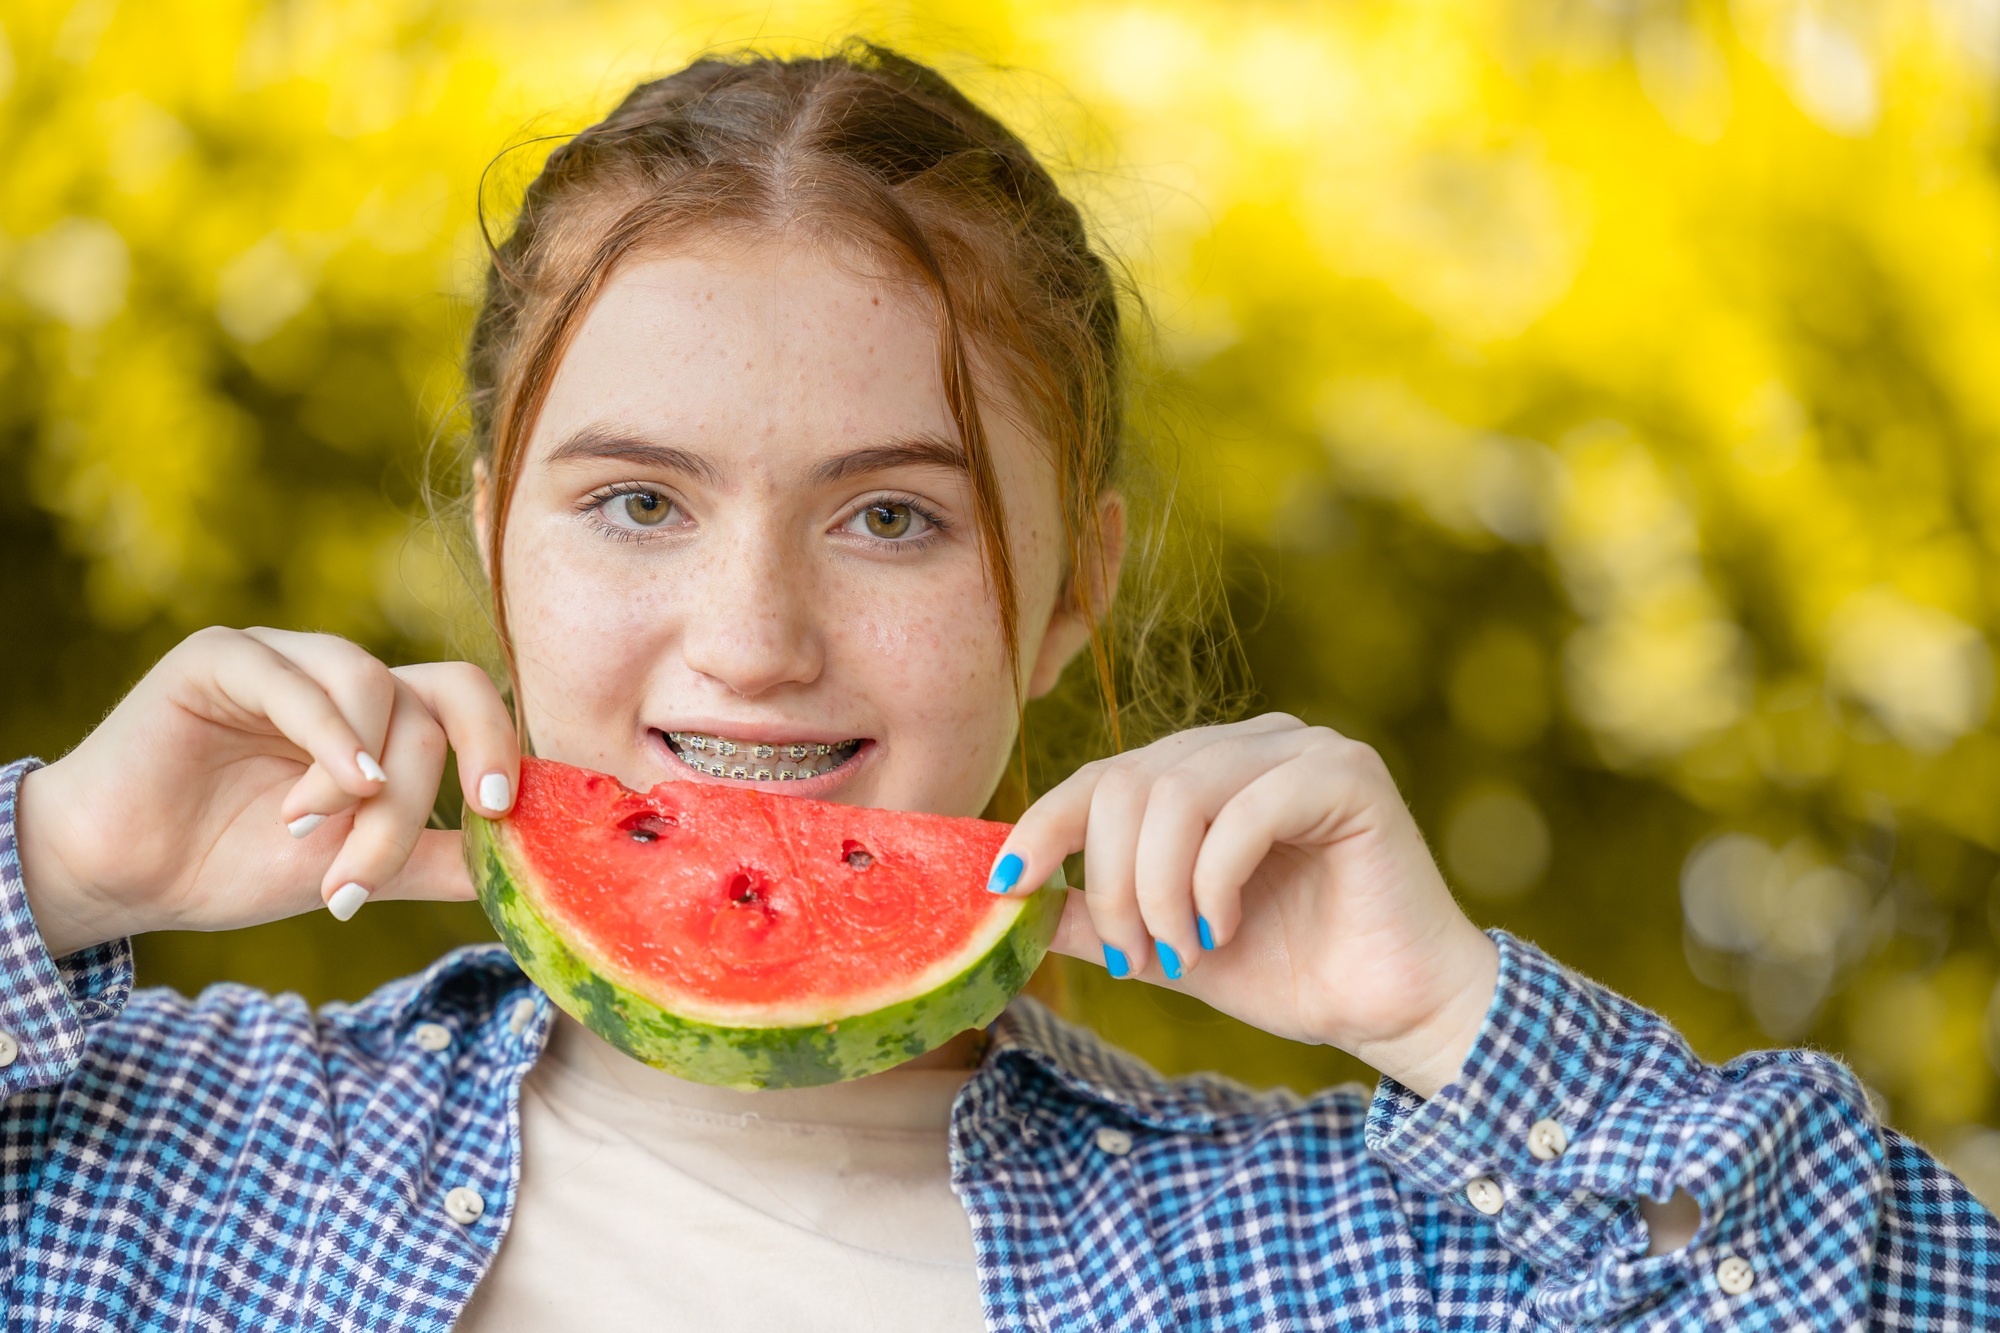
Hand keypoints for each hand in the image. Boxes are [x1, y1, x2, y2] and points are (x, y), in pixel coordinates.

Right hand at [14, 627, 518, 957]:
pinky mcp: (223, 657)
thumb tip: (524, 871)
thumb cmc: (234, 863)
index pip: (466, 701)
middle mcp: (342, 677)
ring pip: (379, 691)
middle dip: (429, 788)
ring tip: (314, 838)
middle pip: (435, 700)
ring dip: (366, 782)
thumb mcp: (356, 868)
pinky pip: (299, 681)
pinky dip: (325, 743)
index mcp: (381, 717)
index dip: (499, 746)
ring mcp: (286, 658)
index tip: (503, 813)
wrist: (126, 876)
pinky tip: (312, 803)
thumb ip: (433, 860)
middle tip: (412, 845)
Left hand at [992, 714, 1499, 1097]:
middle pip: (1128, 783)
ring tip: (1183, 949)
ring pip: (1177, 793)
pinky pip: (1245, 808)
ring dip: (1159, 888)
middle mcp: (1247, 744)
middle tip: (1134, 956)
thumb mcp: (1166, 945)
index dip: (1044, 826)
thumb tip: (1010, 899)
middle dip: (1113, 882)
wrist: (1393, 1009)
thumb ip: (1097, 915)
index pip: (1101, 776)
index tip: (1004, 885)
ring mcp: (1299, 749)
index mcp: (1203, 770)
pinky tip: (1223, 927)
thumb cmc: (1290, 970)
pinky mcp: (1346, 774)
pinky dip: (1214, 878)